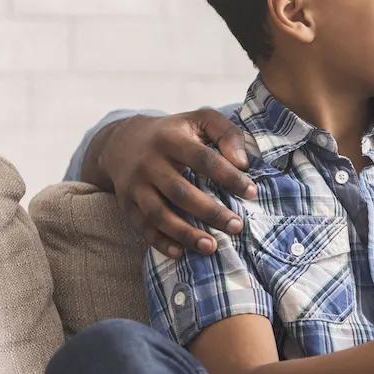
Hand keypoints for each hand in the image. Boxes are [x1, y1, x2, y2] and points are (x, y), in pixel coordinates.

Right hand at [97, 110, 256, 258]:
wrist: (122, 142)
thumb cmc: (174, 133)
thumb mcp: (200, 120)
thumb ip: (226, 132)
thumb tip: (242, 162)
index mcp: (170, 139)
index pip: (203, 159)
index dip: (228, 176)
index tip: (251, 192)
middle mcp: (149, 163)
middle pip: (180, 192)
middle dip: (210, 212)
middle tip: (236, 226)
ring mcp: (135, 186)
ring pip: (158, 214)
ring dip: (185, 234)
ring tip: (212, 247)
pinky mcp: (127, 204)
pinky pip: (143, 227)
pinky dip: (160, 243)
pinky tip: (180, 253)